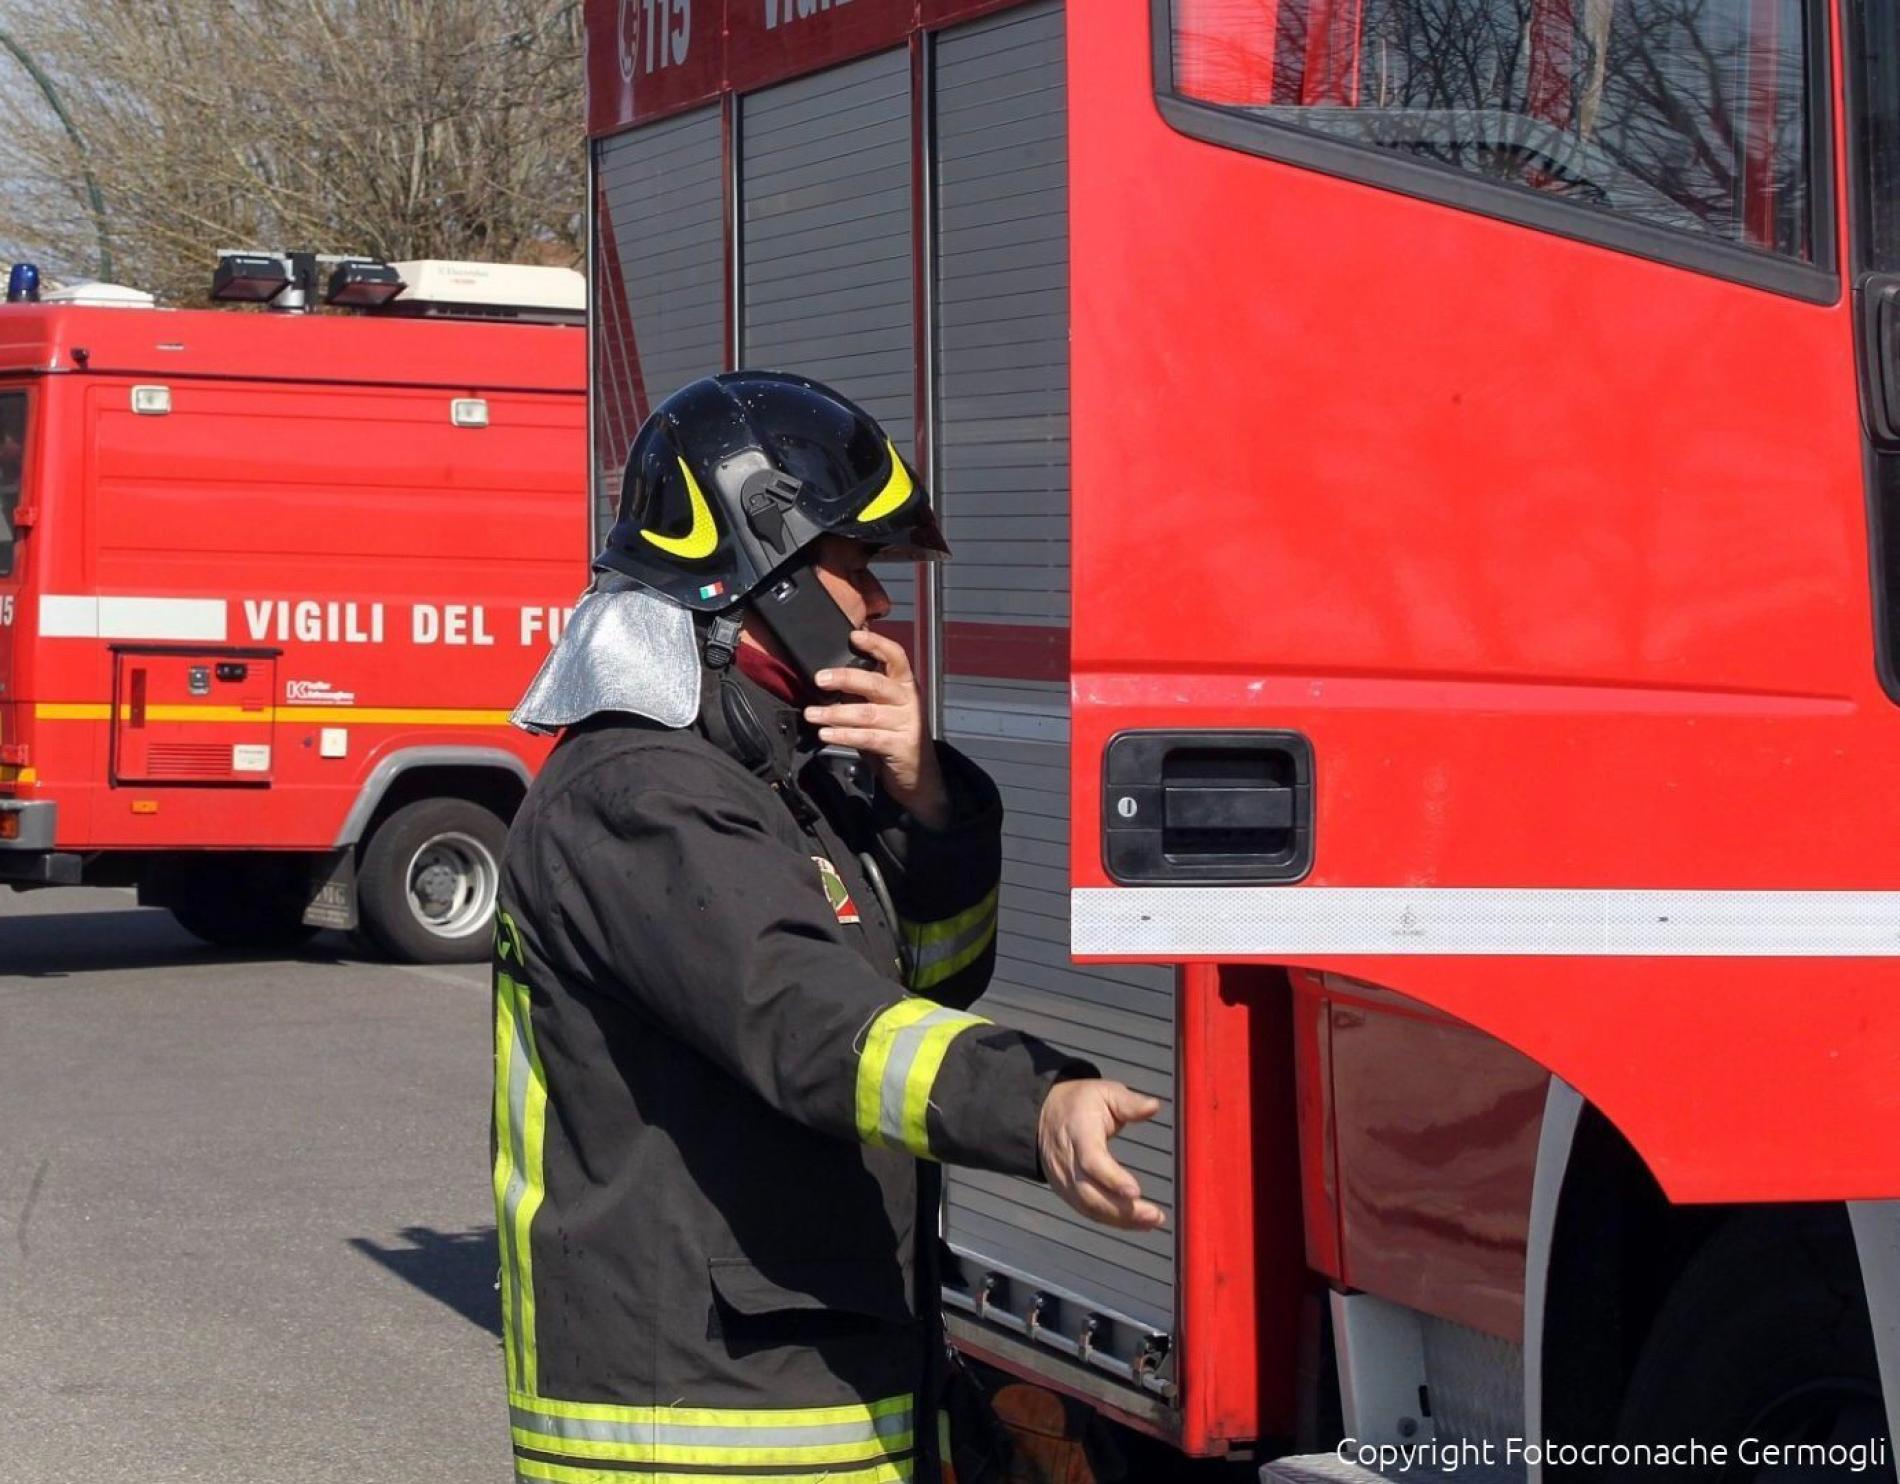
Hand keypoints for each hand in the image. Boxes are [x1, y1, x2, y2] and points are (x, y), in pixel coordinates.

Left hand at [806, 629, 949, 827]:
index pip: (895, 656)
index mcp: (904, 684)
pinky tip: (826, 734)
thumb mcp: (881, 707)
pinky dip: (844, 735)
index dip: (876, 644)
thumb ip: (863, 689)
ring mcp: (907, 723)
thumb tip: (830, 672)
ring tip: (812, 713)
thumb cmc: (893, 735)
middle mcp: (908, 699)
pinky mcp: (901, 746)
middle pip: (876, 683)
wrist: (919, 775)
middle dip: (845, 678)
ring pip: (867, 713)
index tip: (854, 635)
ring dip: (835, 712)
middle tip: (819, 678)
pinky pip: (868, 738)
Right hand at [1038, 1079, 1165, 1230]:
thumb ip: (1129, 1102)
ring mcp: (1065, 1181)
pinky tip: (1137, 1223)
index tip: (1135, 1191)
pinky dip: (1113, 1221)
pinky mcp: (1067, 1192)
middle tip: (1154, 1215)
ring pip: (1090, 1208)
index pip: (1091, 1161)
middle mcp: (1068, 1162)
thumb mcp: (1104, 1092)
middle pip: (1091, 1193)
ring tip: (1151, 1220)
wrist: (1043, 1115)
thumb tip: (1153, 1106)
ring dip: (1121, 1220)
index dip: (1112, 1179)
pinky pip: (1090, 1212)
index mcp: (1078, 1134)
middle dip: (1122, 1210)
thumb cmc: (1079, 1103)